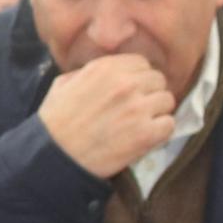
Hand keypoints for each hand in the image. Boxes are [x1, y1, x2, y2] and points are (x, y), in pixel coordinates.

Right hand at [41, 53, 177, 179]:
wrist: (52, 158)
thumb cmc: (53, 123)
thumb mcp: (63, 85)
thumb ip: (87, 73)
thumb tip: (107, 73)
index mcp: (105, 68)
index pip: (142, 63)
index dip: (137, 78)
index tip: (130, 92)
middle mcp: (125, 83)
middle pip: (158, 80)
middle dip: (148, 94)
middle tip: (135, 111)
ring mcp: (138, 108)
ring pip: (167, 101)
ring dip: (156, 113)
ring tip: (139, 125)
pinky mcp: (146, 134)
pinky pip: (169, 124)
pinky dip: (160, 132)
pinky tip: (144, 138)